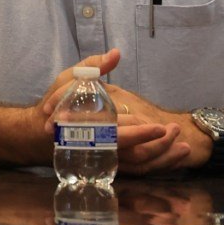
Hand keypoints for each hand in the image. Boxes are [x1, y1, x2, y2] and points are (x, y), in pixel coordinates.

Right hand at [39, 50, 189, 174]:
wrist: (39, 133)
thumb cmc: (56, 104)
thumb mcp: (69, 79)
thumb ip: (92, 66)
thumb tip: (115, 53)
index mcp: (91, 129)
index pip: (121, 136)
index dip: (143, 133)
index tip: (161, 127)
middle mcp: (101, 149)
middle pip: (136, 155)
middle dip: (160, 146)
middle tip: (175, 131)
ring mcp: (108, 160)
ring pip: (140, 167)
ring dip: (164, 159)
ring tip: (184, 148)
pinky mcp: (113, 165)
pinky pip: (139, 171)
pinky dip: (158, 166)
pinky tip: (173, 157)